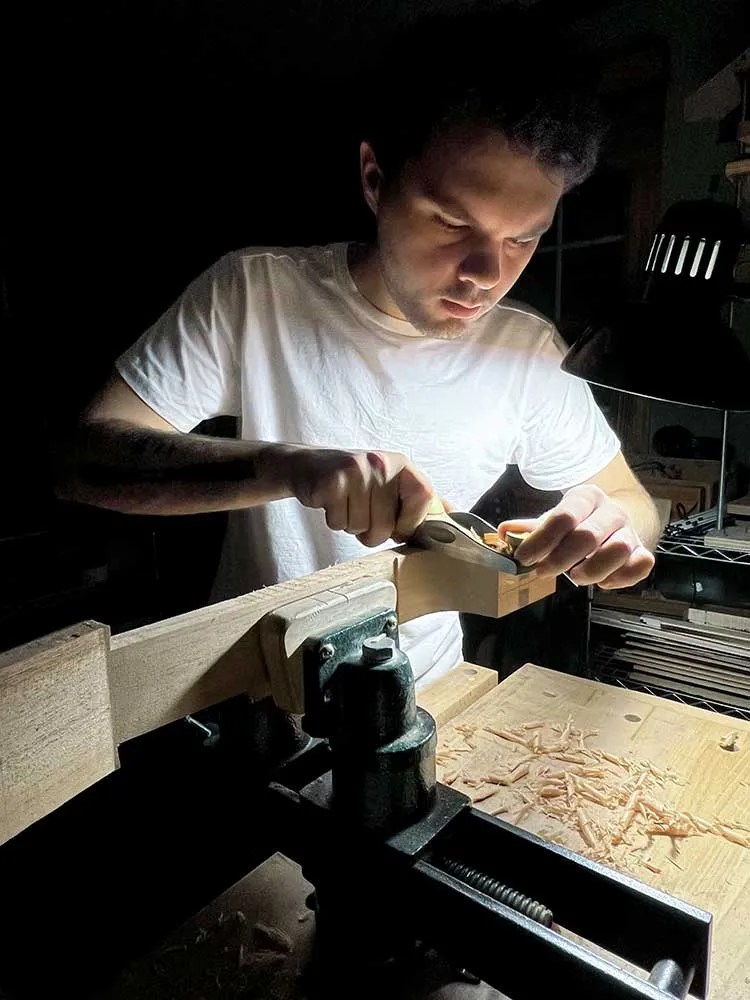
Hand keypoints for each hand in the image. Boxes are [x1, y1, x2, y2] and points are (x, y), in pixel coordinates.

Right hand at [285, 446, 435, 546]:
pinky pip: (339, 522)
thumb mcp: (389, 483)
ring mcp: (356, 471)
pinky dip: (334, 521)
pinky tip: (332, 503)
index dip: (412, 520)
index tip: (398, 526)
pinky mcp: (332, 482)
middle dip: (373, 532)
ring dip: (352, 525)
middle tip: (362, 514)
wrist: (308, 466)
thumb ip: (418, 500)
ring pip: (362, 527)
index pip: (424, 496)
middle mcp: (381, 463)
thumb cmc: (354, 481)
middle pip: (387, 524)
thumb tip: (454, 515)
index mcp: (401, 464)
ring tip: (346, 505)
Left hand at [497, 484, 654, 588]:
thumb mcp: (554, 518)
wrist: (614, 519)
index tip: (524, 558)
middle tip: (543, 572)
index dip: (541, 540)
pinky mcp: (643, 551)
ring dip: (592, 569)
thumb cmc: (578, 522)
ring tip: (575, 577)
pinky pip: (641, 565)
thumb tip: (504, 532)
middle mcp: (611, 511)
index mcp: (586, 497)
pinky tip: (603, 582)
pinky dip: (621, 578)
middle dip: (560, 559)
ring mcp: (630, 531)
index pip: (563, 516)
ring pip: (617, 550)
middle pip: (587, 535)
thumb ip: (530, 528)